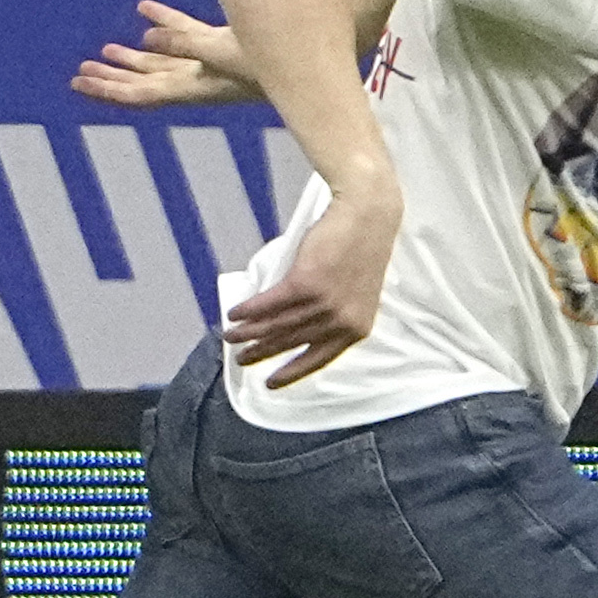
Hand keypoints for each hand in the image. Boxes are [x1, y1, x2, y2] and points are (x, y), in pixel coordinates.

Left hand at [72, 0, 259, 109]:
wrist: (320, 49)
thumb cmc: (276, 57)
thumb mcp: (227, 50)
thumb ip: (184, 42)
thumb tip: (143, 38)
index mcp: (196, 88)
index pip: (142, 95)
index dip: (109, 90)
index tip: (79, 83)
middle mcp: (199, 80)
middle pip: (145, 82)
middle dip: (112, 77)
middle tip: (79, 72)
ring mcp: (211, 64)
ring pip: (162, 62)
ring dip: (133, 57)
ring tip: (104, 51)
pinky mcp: (222, 45)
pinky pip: (185, 35)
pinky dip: (164, 24)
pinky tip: (143, 9)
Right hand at [223, 178, 397, 386]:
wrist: (367, 214)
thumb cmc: (361, 248)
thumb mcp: (354, 293)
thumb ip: (329, 315)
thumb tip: (289, 326)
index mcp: (356, 329)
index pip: (320, 360)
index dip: (291, 373)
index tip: (270, 383)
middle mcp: (341, 322)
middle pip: (291, 342)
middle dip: (261, 353)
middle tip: (241, 359)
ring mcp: (324, 304)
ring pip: (277, 324)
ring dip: (248, 332)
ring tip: (230, 337)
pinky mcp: (306, 283)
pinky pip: (270, 303)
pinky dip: (249, 309)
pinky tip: (234, 313)